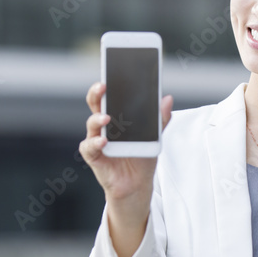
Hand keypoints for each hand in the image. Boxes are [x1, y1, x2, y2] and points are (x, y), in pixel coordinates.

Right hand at [78, 81, 172, 201]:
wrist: (137, 184)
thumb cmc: (141, 157)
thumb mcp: (155, 137)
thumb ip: (160, 120)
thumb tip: (168, 99)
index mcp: (116, 116)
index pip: (109, 96)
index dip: (109, 83)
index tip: (112, 72)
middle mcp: (103, 126)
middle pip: (95, 104)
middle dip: (97, 93)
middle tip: (103, 86)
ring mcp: (97, 140)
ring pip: (91, 124)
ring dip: (97, 119)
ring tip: (106, 118)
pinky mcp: (94, 156)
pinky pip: (89, 147)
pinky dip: (95, 143)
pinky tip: (103, 142)